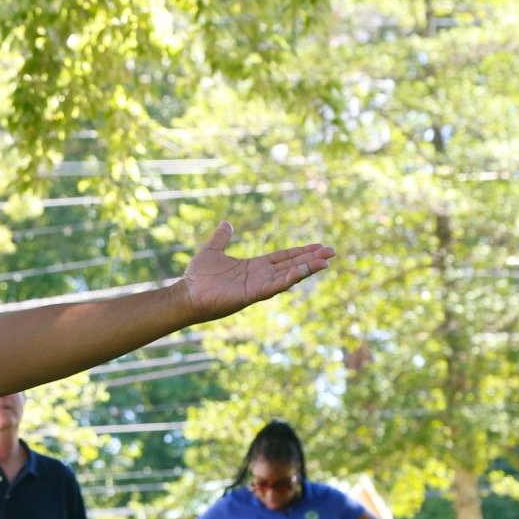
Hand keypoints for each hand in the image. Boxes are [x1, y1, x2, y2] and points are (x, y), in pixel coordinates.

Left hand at [183, 222, 335, 322]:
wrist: (186, 295)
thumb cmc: (197, 278)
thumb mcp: (212, 251)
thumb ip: (221, 238)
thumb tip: (227, 223)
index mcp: (253, 266)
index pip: (283, 257)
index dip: (300, 252)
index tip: (319, 246)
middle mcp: (259, 276)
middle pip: (291, 265)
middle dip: (311, 259)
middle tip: (332, 252)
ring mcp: (256, 286)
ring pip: (287, 276)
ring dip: (306, 269)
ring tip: (325, 262)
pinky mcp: (250, 294)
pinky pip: (272, 287)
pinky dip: (287, 280)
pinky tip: (300, 272)